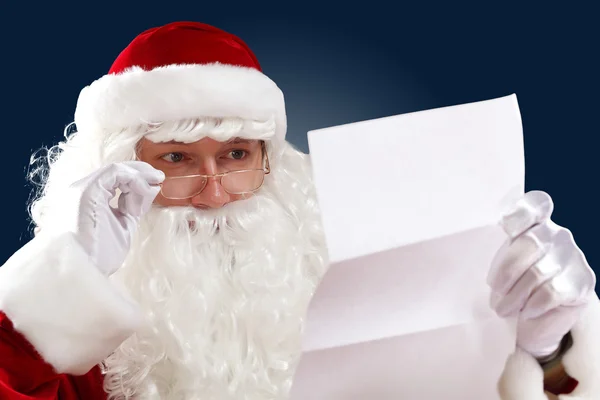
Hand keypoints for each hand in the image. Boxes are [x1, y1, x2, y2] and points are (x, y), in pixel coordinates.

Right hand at [43, 161, 163, 275]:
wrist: (81, 273)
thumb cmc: (98, 256)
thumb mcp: (122, 227)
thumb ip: (132, 208)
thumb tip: (150, 190)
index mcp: (84, 200)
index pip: (112, 181)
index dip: (136, 182)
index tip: (155, 187)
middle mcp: (78, 190)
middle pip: (114, 173)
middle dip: (140, 173)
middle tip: (159, 178)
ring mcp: (80, 189)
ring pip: (116, 170)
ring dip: (140, 177)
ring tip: (154, 186)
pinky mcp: (86, 190)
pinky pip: (115, 172)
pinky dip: (135, 179)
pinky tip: (146, 190)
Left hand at [487, 190, 595, 357]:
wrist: (537, 318)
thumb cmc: (513, 284)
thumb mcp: (501, 264)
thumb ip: (496, 253)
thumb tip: (478, 259)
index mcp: (535, 224)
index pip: (536, 204)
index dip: (521, 212)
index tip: (505, 225)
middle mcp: (557, 235)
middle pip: (530, 243)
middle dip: (507, 271)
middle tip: (496, 290)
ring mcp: (573, 256)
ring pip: (538, 272)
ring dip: (515, 295)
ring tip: (504, 308)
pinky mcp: (583, 281)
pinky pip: (551, 292)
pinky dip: (533, 305)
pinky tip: (527, 311)